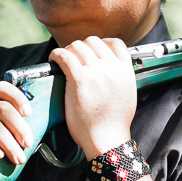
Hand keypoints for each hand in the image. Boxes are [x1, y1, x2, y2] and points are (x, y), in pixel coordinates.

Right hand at [0, 81, 33, 163]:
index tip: (29, 113)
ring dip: (9, 143)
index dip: (17, 97)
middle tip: (27, 143)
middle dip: (19, 127)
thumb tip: (37, 133)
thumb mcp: (3, 141)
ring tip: (17, 158)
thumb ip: (15, 134)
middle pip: (1, 108)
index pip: (1, 89)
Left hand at [49, 37, 135, 159]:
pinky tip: (53, 59)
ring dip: (68, 50)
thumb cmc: (114, 123)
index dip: (101, 44)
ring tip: (63, 60)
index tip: (92, 52)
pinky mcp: (79, 79)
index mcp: (125, 71)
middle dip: (81, 47)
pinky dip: (56, 54)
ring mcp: (95, 72)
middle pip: (93, 41)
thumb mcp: (128, 94)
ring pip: (77, 46)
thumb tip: (113, 71)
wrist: (107, 139)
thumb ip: (121, 78)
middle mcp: (111, 68)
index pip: (115, 43)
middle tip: (74, 58)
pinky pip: (64, 56)